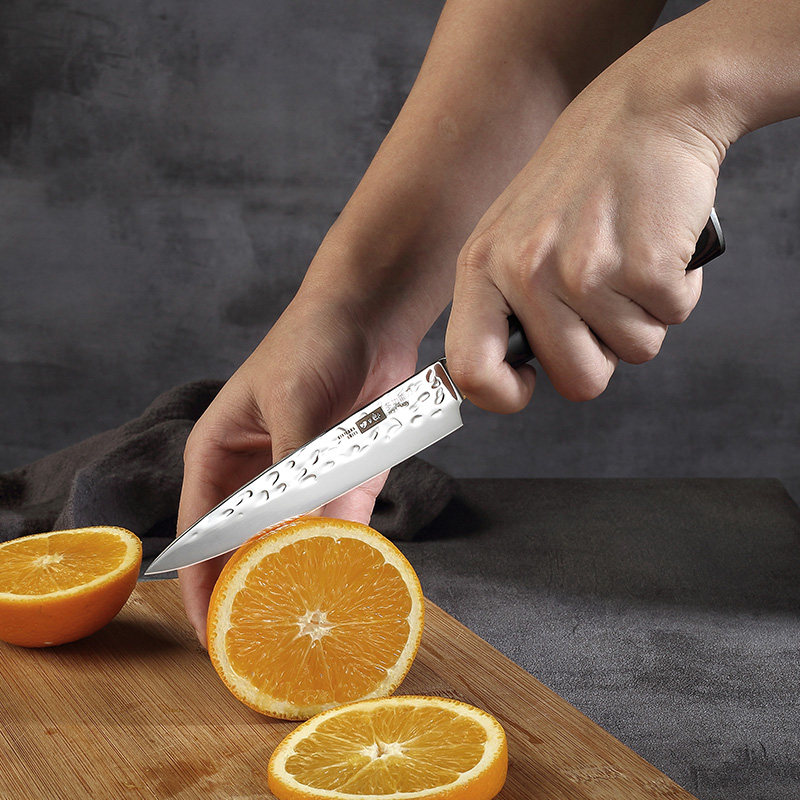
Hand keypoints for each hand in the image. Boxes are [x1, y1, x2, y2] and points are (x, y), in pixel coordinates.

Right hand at [177, 285, 417, 646]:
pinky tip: (347, 588)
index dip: (202, 586)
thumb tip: (295, 539)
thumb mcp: (293, 403)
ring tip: (308, 631)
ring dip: (300, 583)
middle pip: (248, 550)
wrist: (369, 315)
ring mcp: (304, 484)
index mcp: (219, 456)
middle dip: (253, 595)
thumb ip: (293, 471)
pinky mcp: (346, 482)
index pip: (202, 533)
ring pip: (295, 547)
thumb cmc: (312, 343)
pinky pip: (341, 530)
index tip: (212, 637)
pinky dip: (343, 558)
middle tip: (265, 648)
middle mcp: (258, 478)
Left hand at [445, 61, 723, 411]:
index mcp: (482, 266)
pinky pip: (672, 318)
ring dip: (642, 316)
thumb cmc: (581, 175)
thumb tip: (511, 368)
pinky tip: (658, 243)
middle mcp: (526, 273)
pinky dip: (676, 290)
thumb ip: (505, 298)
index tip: (526, 384)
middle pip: (577, 381)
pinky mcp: (645, 265)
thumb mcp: (513, 231)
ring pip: (632, 352)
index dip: (502, 396)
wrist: (646, 107)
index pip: (471, 371)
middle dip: (602, 354)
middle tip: (605, 300)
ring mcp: (585, 271)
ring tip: (628, 257)